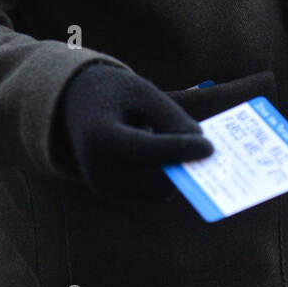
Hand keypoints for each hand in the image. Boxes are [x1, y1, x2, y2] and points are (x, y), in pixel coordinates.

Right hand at [59, 63, 213, 201]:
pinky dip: (168, 179)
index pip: (146, 150)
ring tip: (196, 152)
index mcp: (100, 137)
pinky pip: (149, 194)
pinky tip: (178, 159)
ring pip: (156, 192)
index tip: (210, 147)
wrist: (75, 104)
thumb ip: (172, 117)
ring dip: (179, 175)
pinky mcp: (111, 193)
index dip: (180, 149)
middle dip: (185, 166)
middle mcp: (97, 169)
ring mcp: (103, 186)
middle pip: (154, 178)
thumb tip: (204, 148)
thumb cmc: (114, 93)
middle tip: (212, 152)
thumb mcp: (143, 93)